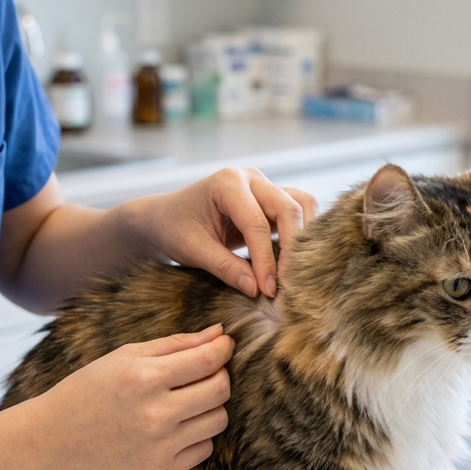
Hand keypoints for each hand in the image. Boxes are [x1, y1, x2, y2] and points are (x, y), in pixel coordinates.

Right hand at [34, 325, 233, 469]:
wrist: (54, 437)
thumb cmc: (90, 388)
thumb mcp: (126, 356)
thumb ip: (176, 344)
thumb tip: (219, 333)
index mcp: (145, 378)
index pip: (209, 360)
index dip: (224, 349)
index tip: (224, 345)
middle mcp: (155, 414)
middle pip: (220, 390)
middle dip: (220, 375)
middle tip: (202, 372)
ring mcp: (159, 446)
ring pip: (218, 420)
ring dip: (210, 406)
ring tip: (186, 400)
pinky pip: (205, 449)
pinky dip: (198, 435)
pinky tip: (176, 426)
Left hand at [137, 168, 317, 297]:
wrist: (167, 218)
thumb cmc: (175, 229)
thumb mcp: (194, 251)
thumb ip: (226, 268)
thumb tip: (257, 290)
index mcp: (227, 183)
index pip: (257, 224)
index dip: (265, 260)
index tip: (268, 290)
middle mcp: (250, 178)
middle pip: (287, 209)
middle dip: (291, 249)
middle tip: (285, 285)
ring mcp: (264, 186)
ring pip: (301, 205)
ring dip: (303, 237)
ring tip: (294, 271)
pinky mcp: (271, 199)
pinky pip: (297, 210)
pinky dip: (301, 233)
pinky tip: (293, 259)